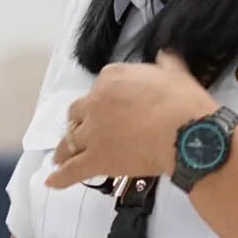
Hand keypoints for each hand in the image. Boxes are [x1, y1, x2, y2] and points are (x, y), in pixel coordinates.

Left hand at [45, 50, 214, 189]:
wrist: (186, 134)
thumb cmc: (183, 103)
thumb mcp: (176, 74)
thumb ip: (166, 64)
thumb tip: (164, 56)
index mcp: (112, 78)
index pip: (99, 87)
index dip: (103, 100)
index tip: (110, 108)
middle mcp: (95, 102)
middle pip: (77, 113)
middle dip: (79, 122)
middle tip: (84, 133)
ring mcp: (93, 132)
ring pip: (69, 141)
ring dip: (64, 149)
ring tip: (60, 158)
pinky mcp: (96, 160)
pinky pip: (72, 171)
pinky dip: (61, 178)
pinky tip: (51, 182)